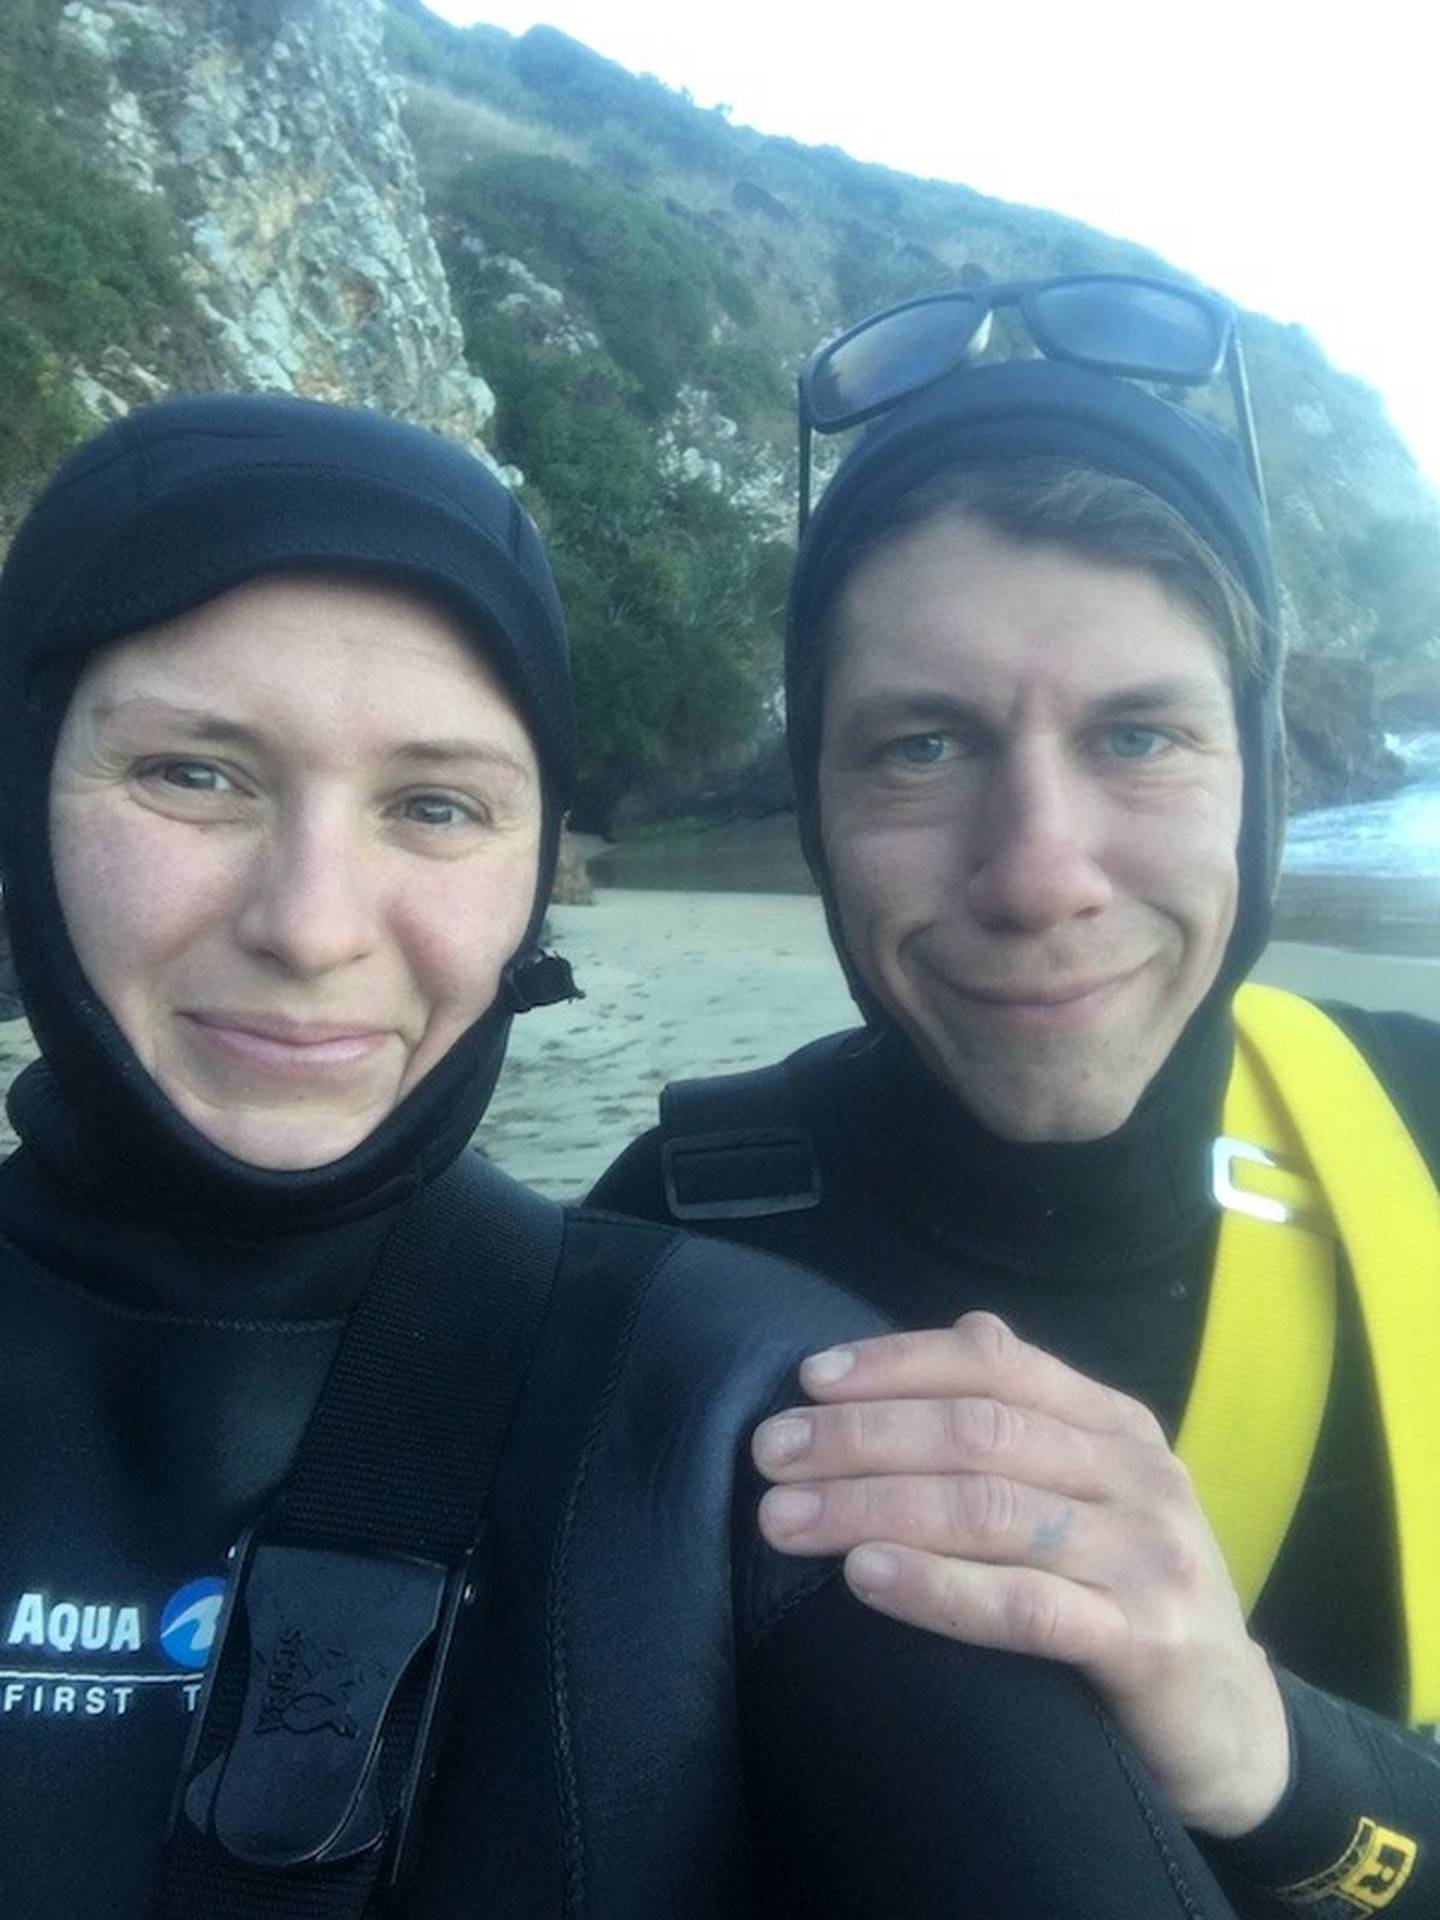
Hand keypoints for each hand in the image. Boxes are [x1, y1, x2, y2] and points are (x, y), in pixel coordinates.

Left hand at [752, 1311, 1290, 1837]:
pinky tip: (865, 1576)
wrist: (1236, 1728)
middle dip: (860, 1437)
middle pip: (977, 1432)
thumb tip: (964, 1330)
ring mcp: (1146, 1557)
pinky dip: (935, 1587)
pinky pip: (1024, 1606)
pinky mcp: (1145, 1642)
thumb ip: (1033, 1415)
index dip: (896, 1362)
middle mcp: (1137, 1474)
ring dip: (871, 1506)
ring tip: (785, 1519)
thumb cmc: (1133, 1594)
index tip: (808, 1380)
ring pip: (988, 1509)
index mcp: (1115, 1425)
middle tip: (771, 1454)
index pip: (995, 1363)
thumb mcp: (1096, 1490)